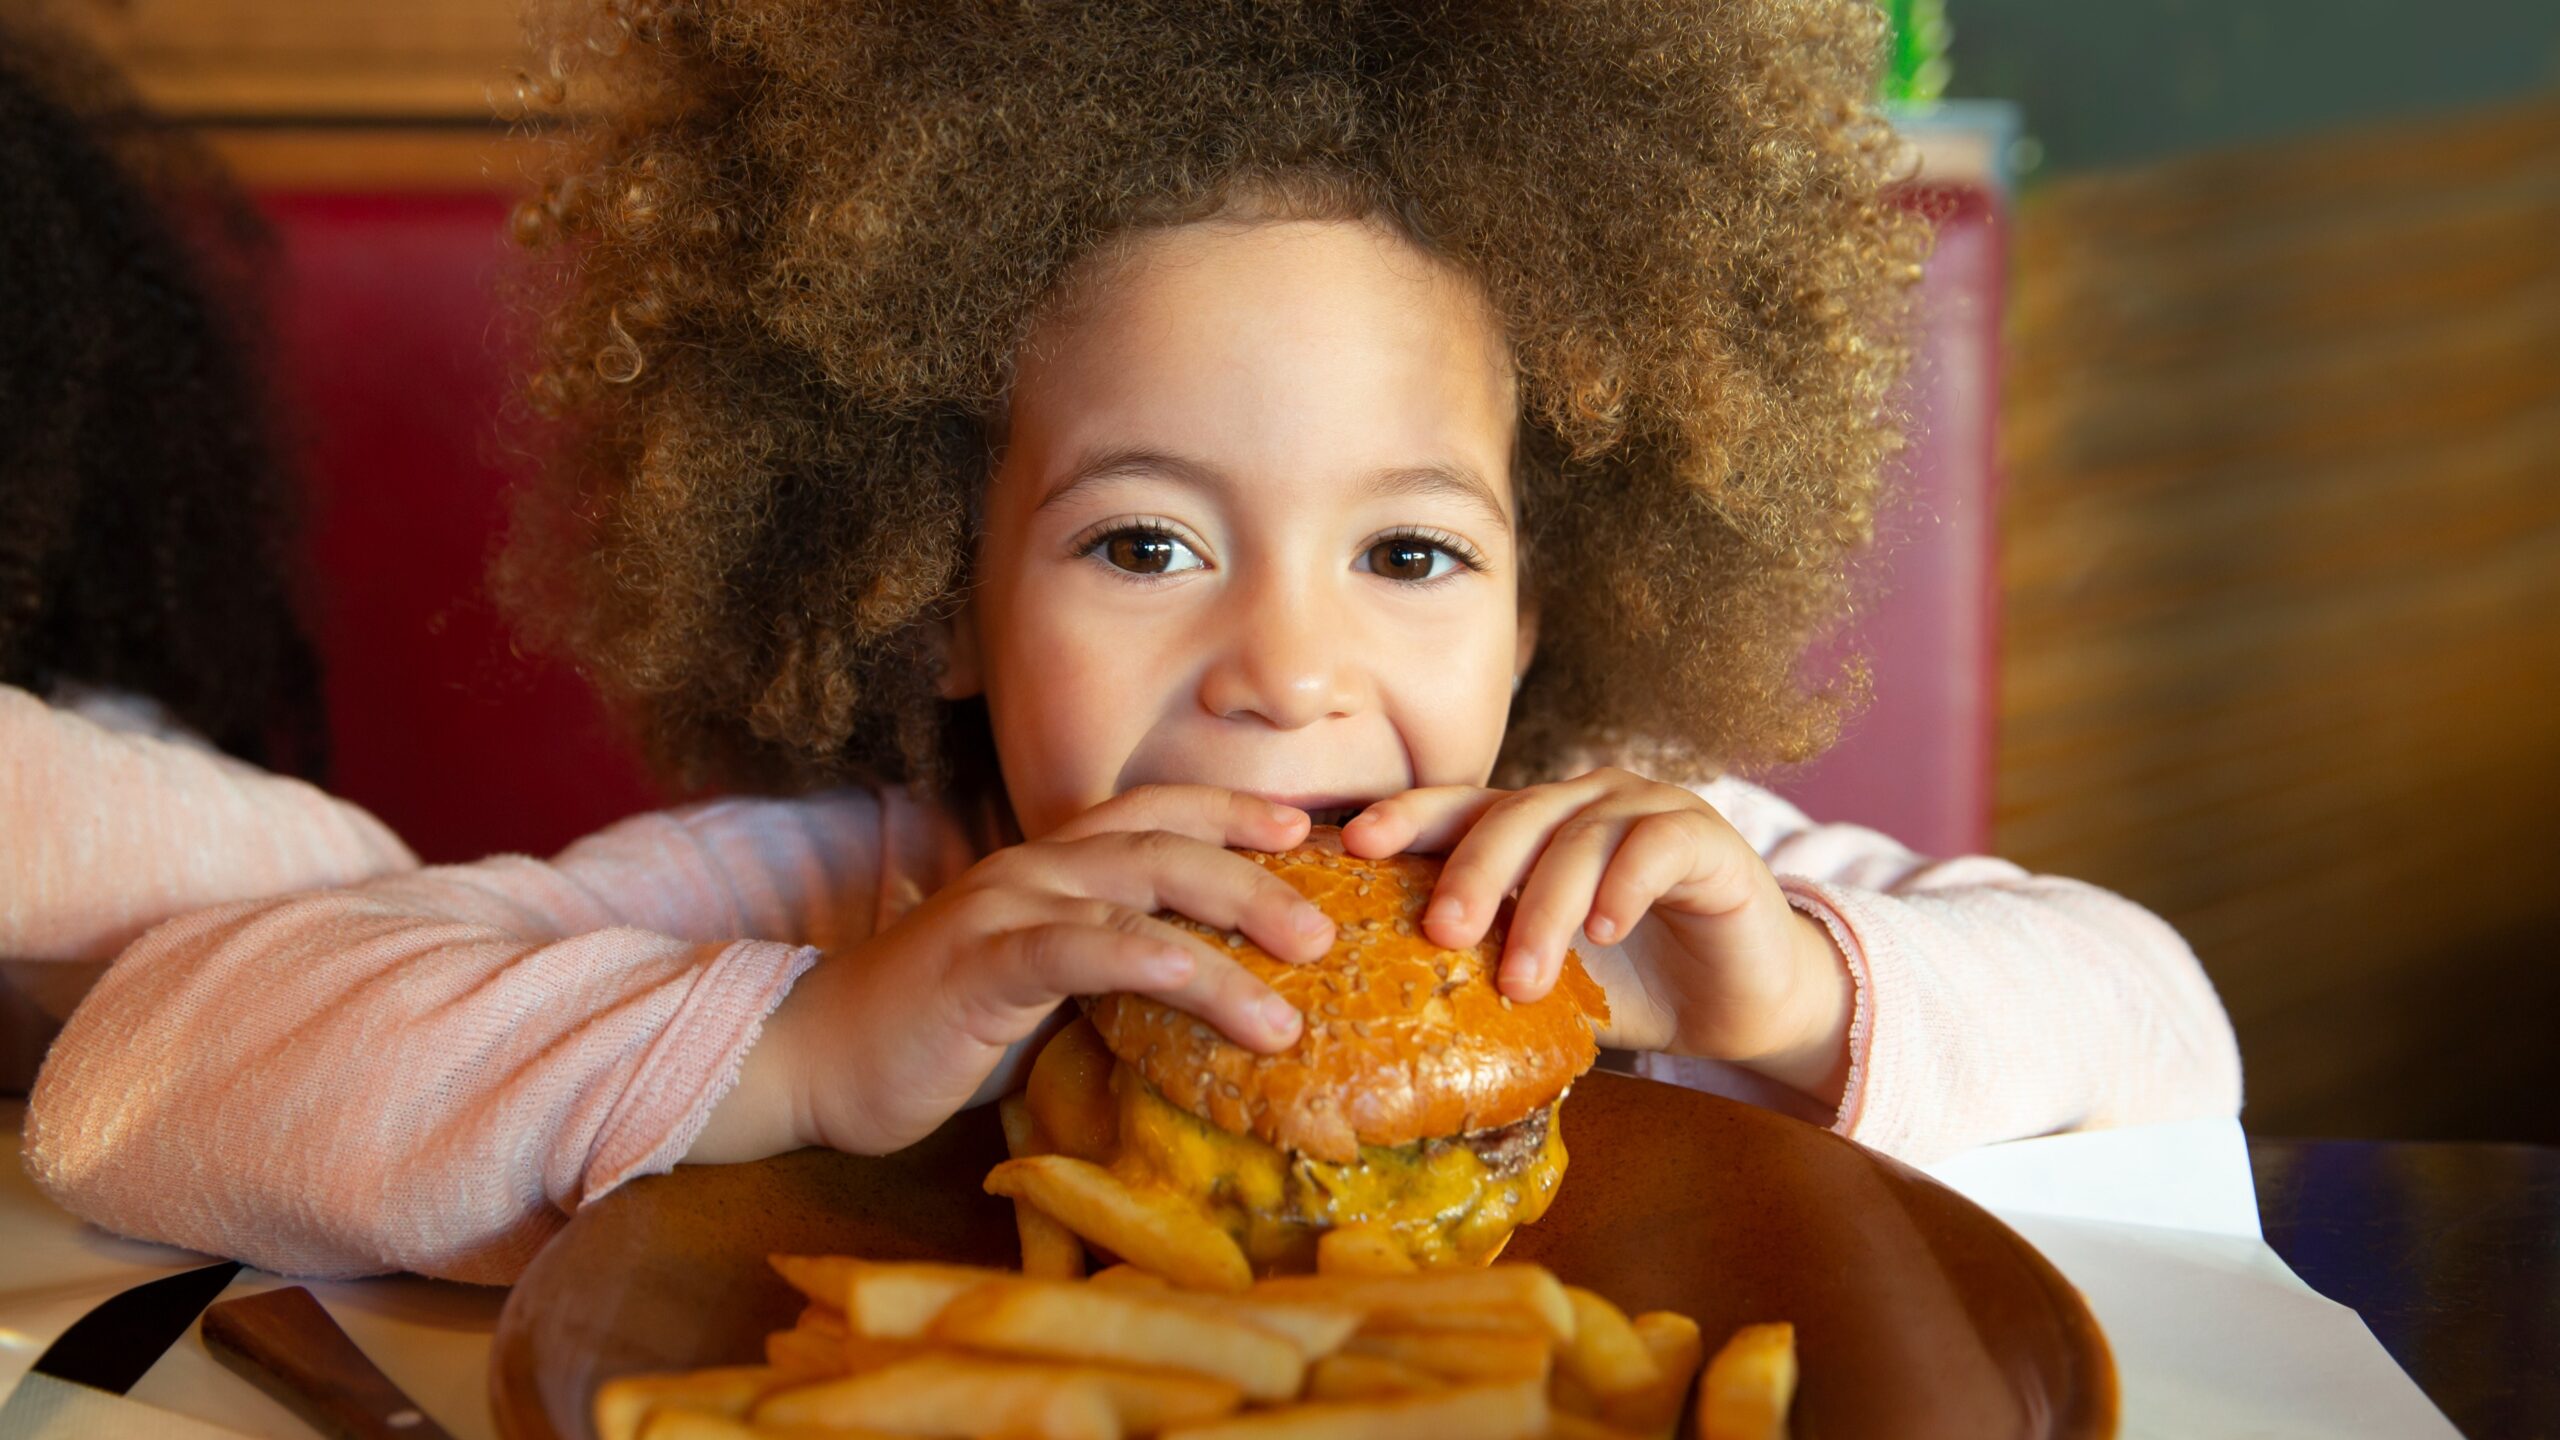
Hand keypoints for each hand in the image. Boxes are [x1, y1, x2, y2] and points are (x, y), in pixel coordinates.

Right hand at [691, 786, 1332, 1161]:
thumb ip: (1105, 977)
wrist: (811, 1060)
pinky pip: (1080, 948)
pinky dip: (1152, 958)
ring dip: (1230, 921)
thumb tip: (1200, 999)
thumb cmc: (932, 1034)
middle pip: (1167, 843)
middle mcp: (1032, 868)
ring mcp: (1005, 907)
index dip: (1233, 811)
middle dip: (1258, 873)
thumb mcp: (1037, 996)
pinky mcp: (981, 963)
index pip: (1155, 814)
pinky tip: (1207, 981)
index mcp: (1048, 867)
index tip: (1309, 829)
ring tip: (1300, 974)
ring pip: (1139, 888)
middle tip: (1330, 924)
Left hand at [1339, 769, 1852, 1103]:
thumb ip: (1484, 970)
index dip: (1409, 818)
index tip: (1356, 846)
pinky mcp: (1705, 837)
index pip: (1461, 807)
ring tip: (1525, 979)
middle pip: (1512, 816)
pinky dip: (1624, 887)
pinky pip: (1654, 847)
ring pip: (1579, 838)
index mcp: (1534, 827)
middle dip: (1471, 873)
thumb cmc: (1633, 986)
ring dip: (1546, 908)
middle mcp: (1584, 803)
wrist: (1741, 1004)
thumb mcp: (1545, 977)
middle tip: (1441, 933)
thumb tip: (1386, 1005)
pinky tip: (1605, 931)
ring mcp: (1646, 810)